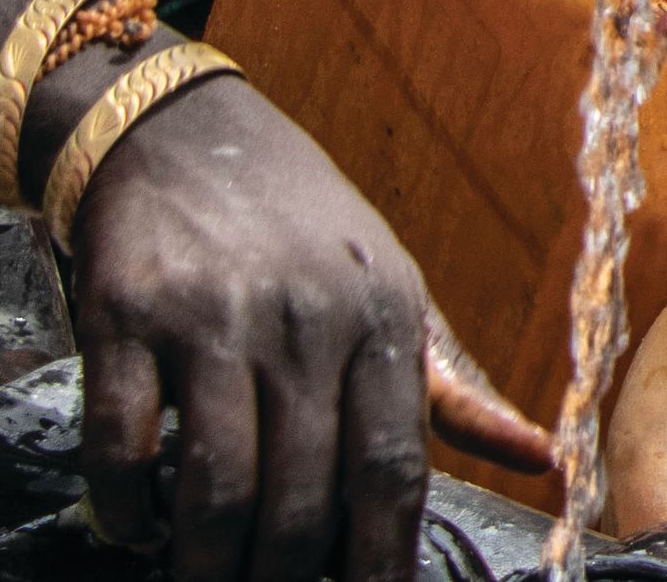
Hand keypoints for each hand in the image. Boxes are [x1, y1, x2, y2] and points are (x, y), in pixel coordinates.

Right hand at [66, 77, 548, 581]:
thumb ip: (454, 389)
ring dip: (205, 559)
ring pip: (216, 485)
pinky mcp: (128, 316)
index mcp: (385, 316)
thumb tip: (543, 460)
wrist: (178, 129)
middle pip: (303, 494)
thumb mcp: (391, 288)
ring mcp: (216, 318)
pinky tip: (135, 527)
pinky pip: (122, 446)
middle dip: (286, 575)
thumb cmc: (299, 227)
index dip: (379, 556)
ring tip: (203, 577)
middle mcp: (308, 318)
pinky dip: (125, 507)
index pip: (393, 468)